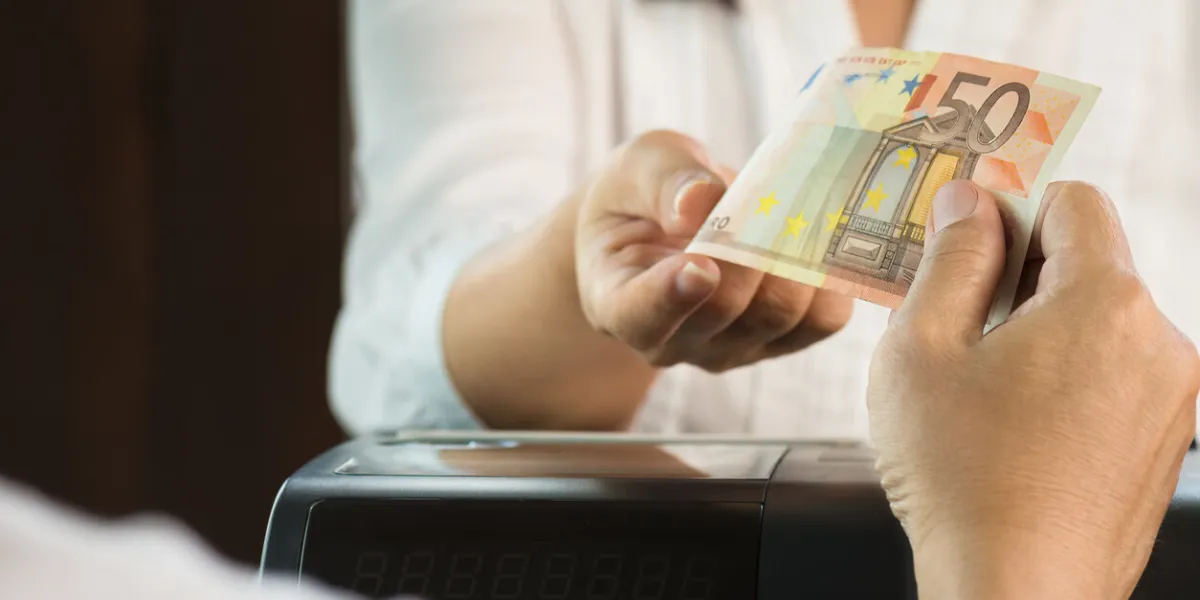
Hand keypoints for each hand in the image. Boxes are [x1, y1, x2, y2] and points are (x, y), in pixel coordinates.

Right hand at [574, 130, 852, 371]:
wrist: (666, 223)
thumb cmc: (641, 195)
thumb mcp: (636, 167)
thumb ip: (662, 180)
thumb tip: (701, 201)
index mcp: (615, 300)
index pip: (639, 317)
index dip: (670, 297)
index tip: (699, 265)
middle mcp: (671, 341)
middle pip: (723, 310)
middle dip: (752, 249)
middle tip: (770, 194)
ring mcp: (728, 349)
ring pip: (778, 314)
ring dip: (796, 254)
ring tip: (795, 203)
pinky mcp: (779, 342)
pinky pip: (822, 320)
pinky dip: (830, 276)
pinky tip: (818, 236)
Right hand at [867, 180, 1199, 598]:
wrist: (1013, 591)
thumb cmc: (959, 475)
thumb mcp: (922, 348)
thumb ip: (950, 258)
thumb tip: (968, 200)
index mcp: (1105, 302)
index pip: (1074, 202)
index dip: (1011, 205)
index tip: (965, 235)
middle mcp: (1159, 341)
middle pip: (1090, 263)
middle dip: (1020, 275)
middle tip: (954, 318)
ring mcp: (1171, 397)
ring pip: (1100, 322)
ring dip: (1041, 329)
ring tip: (980, 385)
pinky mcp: (1164, 442)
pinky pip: (1114, 374)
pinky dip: (1067, 376)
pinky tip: (1014, 422)